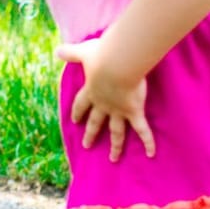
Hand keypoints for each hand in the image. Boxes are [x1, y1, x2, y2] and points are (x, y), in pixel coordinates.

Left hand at [57, 41, 154, 162]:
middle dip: (91, 134)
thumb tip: (58, 50)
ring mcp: (119, 111)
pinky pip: (142, 130)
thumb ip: (71, 52)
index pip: (81, 104)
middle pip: (95, 122)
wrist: (117, 64)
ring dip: (115, 146)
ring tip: (113, 158)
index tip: (75, 121)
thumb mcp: (84, 51)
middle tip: (87, 146)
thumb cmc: (102, 55)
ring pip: (116, 132)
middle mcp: (103, 104)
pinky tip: (151, 153)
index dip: (78, 112)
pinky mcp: (134, 112)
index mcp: (91, 91)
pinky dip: (148, 142)